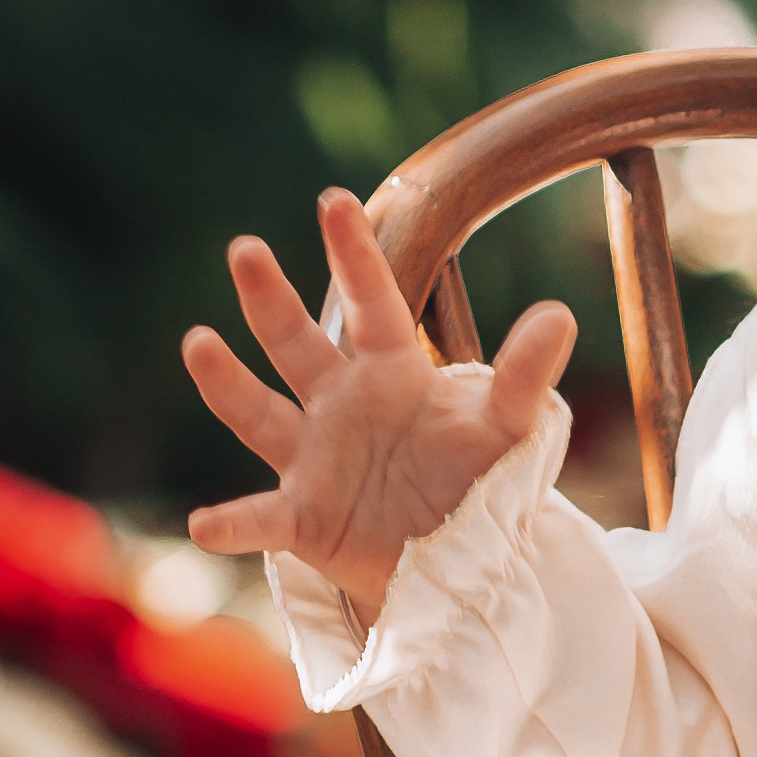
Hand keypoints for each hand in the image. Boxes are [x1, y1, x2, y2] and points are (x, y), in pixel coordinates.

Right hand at [180, 187, 575, 627]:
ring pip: (258, 414)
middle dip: (270, 298)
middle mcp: (342, 404)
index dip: (354, 255)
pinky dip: (231, 522)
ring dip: (226, 381)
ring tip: (197, 341)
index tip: (334, 201)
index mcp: (392, 373)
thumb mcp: (507, 429)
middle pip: (297, 342)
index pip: (372, 304)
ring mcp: (314, 459)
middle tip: (245, 249)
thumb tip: (560, 314)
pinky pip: (260, 518)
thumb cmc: (475, 480)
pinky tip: (203, 524)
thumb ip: (524, 376)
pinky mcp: (303, 518)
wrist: (458, 556)